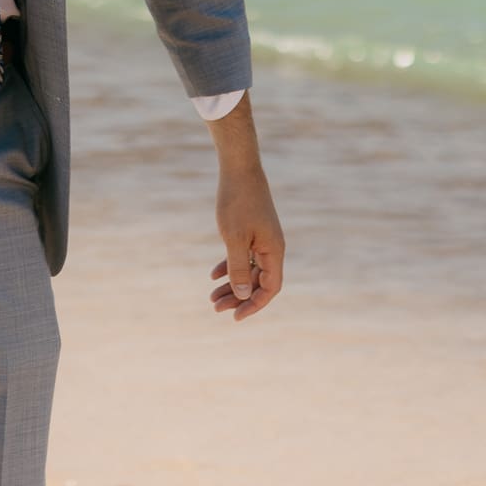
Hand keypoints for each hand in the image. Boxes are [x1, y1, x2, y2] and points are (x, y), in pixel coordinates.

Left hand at [207, 100, 285, 321]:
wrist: (239, 168)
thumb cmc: (237, 202)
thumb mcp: (234, 238)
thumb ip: (238, 267)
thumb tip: (242, 295)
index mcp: (274, 251)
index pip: (270, 288)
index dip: (254, 305)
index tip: (235, 317)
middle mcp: (272, 247)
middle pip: (258, 282)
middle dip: (238, 297)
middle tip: (215, 308)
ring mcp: (262, 239)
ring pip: (249, 270)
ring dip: (232, 284)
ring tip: (211, 297)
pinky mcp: (252, 231)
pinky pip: (244, 256)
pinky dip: (230, 266)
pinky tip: (213, 274)